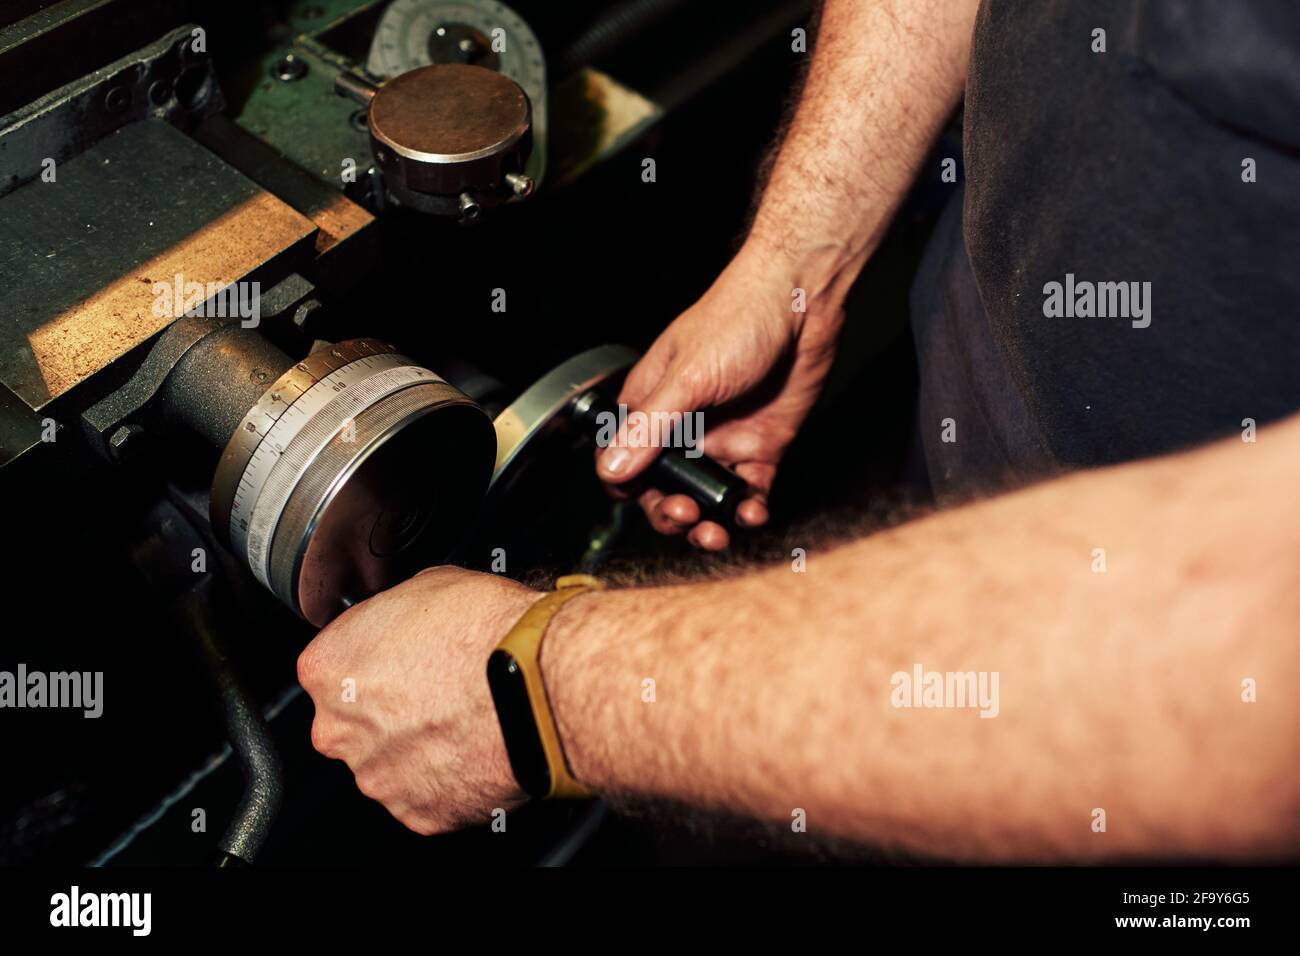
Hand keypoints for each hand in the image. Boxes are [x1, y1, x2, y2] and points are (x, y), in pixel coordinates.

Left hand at [296, 566, 540, 834]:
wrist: (538, 685)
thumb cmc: (487, 634)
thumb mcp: (430, 585)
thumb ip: (395, 615)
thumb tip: (405, 620)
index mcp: (328, 669)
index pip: (333, 663)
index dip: (373, 656)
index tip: (400, 654)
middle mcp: (339, 728)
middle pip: (353, 719)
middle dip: (388, 707)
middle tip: (435, 687)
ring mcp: (377, 775)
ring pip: (388, 760)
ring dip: (417, 743)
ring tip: (463, 716)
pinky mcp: (418, 811)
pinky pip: (425, 792)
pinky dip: (446, 775)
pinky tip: (475, 744)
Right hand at [597, 243, 842, 549]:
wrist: (803, 303)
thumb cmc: (738, 318)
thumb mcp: (686, 379)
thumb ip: (650, 429)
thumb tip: (611, 470)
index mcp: (650, 406)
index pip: (622, 462)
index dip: (626, 488)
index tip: (640, 501)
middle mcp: (683, 428)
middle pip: (663, 491)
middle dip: (669, 515)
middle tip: (685, 516)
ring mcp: (722, 440)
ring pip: (705, 500)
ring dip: (707, 523)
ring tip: (716, 531)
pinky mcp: (761, 447)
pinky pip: (748, 493)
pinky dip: (748, 511)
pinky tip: (751, 511)